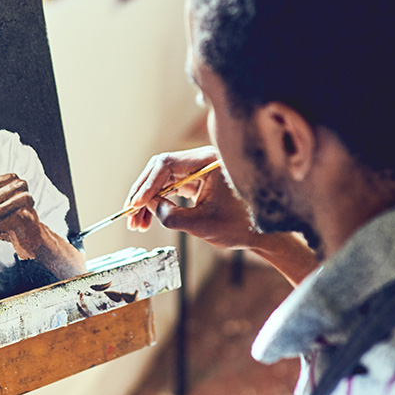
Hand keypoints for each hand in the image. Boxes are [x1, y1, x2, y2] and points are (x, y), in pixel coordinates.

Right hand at [125, 146, 260, 250]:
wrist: (263, 233)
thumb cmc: (241, 227)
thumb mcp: (203, 224)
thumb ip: (172, 216)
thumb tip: (150, 206)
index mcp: (208, 161)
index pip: (167, 164)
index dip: (147, 185)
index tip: (136, 204)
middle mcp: (202, 161)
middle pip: (161, 170)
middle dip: (143, 193)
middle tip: (131, 215)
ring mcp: (199, 171)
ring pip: (163, 180)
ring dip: (148, 201)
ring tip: (137, 223)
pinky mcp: (197, 182)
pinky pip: (171, 188)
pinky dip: (158, 202)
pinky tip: (148, 218)